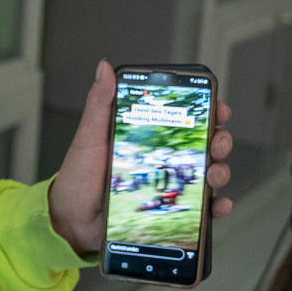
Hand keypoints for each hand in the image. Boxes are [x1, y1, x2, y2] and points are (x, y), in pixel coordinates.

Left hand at [48, 61, 234, 253]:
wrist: (71, 221)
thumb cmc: (78, 177)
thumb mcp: (89, 137)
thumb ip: (99, 104)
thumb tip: (104, 69)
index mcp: (146, 136)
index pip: (185, 117)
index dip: (207, 110)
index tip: (218, 108)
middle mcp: (161, 157)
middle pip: (204, 143)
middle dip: (220, 140)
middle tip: (216, 144)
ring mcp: (166, 183)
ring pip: (207, 173)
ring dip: (221, 171)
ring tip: (213, 175)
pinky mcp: (168, 208)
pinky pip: (200, 208)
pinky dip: (216, 207)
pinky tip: (218, 205)